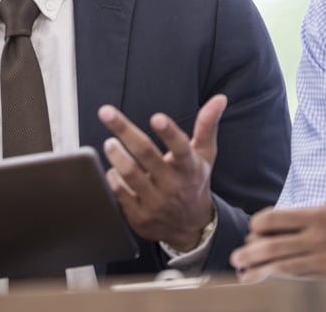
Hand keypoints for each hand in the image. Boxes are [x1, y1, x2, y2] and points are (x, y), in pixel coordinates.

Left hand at [98, 94, 226, 251]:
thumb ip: (207, 125)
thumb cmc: (194, 182)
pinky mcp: (140, 216)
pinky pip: (120, 193)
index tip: (156, 117)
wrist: (191, 227)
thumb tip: (219, 99)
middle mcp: (173, 185)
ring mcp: (156, 202)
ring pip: (130, 174)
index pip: (180, 148)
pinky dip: (113, 178)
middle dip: (124, 131)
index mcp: (189, 167)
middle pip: (146, 154)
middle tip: (106, 113)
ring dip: (117, 156)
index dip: (169, 132)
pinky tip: (112, 169)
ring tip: (109, 143)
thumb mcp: (204, 155)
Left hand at [230, 205, 325, 280]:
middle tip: (235, 257)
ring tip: (240, 272)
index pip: (277, 218)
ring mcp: (319, 257)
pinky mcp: (325, 275)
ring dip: (257, 268)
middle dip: (250, 251)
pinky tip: (260, 282)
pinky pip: (294, 277)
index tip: (253, 227)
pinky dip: (274, 280)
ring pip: (279, 264)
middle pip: (272, 244)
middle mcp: (315, 236)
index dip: (260, 223)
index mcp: (319, 215)